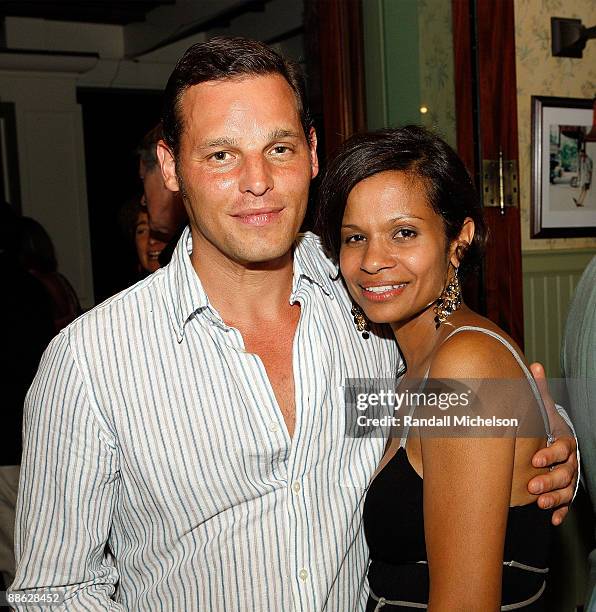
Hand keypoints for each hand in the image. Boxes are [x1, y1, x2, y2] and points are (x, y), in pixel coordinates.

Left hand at [527, 363, 577, 524]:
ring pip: (567, 491)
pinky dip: (560, 512)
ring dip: (554, 498)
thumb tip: (534, 365)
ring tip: (538, 503)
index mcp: (565, 441)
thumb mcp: (541, 407)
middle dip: (550, 480)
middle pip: (566, 473)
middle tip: (532, 486)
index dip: (551, 455)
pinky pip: (566, 504)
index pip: (563, 449)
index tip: (535, 459)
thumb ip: (538, 390)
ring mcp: (569, 478)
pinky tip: (552, 520)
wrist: (552, 442)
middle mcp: (570, 462)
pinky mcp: (564, 492)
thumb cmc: (544, 425)